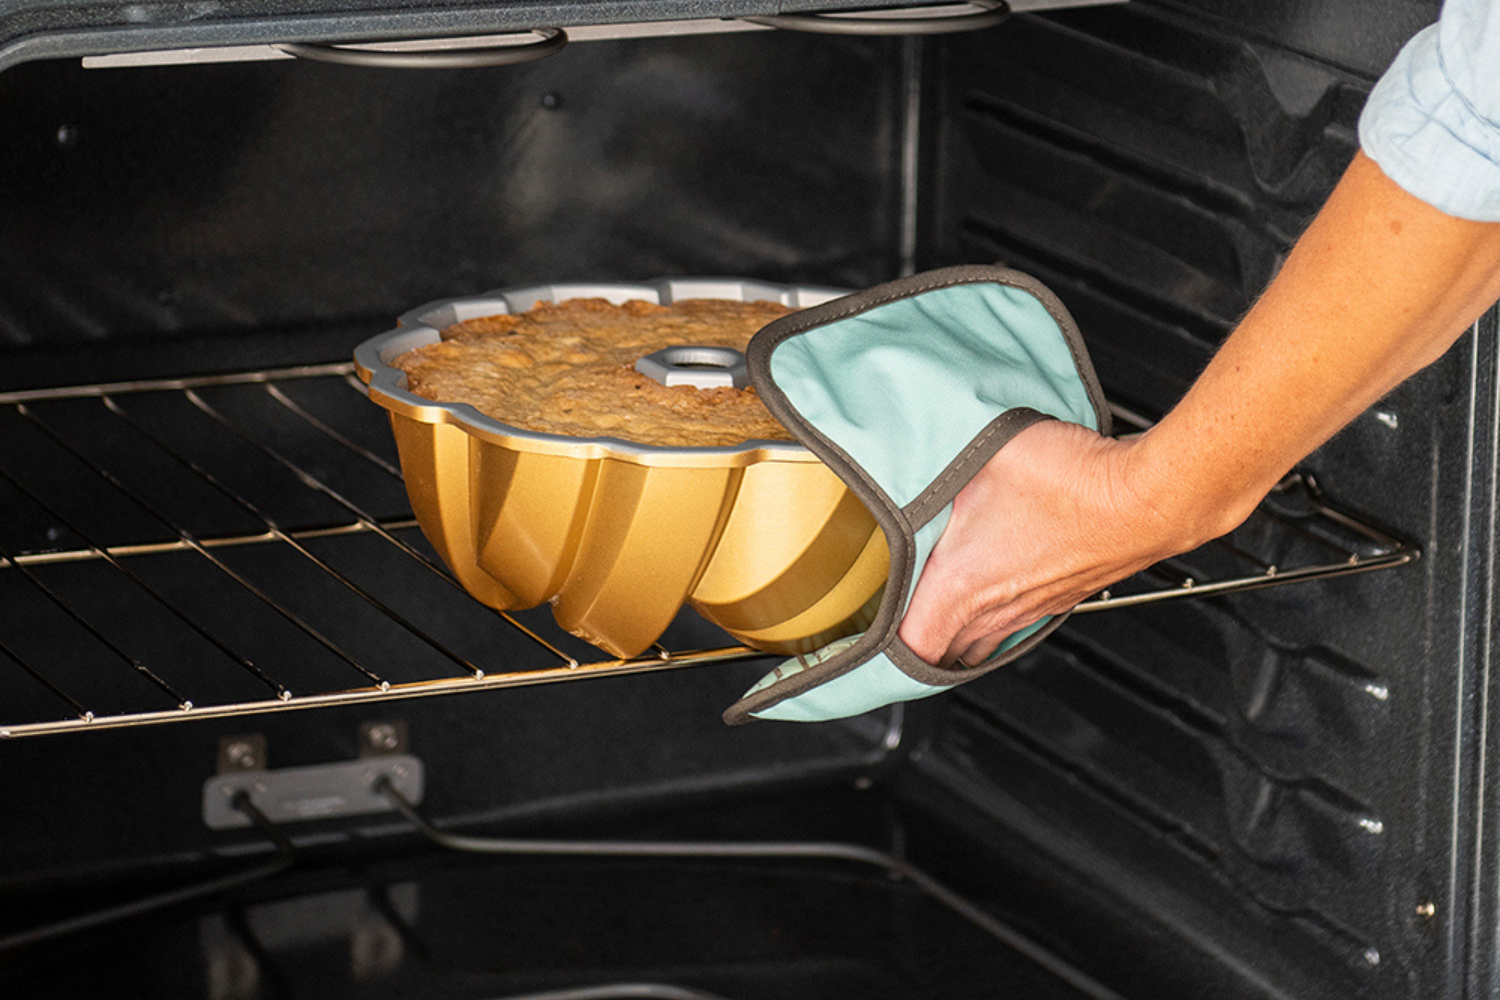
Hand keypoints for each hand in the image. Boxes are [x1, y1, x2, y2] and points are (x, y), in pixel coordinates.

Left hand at [897, 419, 1199, 668]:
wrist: (1147, 495)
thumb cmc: (1073, 483)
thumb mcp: (977, 458)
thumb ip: (932, 462)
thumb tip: (904, 448)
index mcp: (964, 587)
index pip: (910, 651)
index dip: (878, 658)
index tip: (858, 649)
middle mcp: (999, 609)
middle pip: (945, 655)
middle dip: (916, 646)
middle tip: (893, 623)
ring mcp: (1036, 607)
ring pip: (984, 640)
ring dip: (958, 630)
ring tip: (936, 605)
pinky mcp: (1064, 594)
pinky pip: (1017, 620)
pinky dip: (997, 613)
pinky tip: (996, 577)